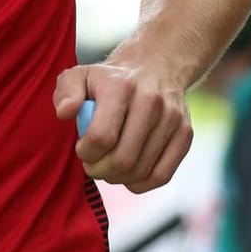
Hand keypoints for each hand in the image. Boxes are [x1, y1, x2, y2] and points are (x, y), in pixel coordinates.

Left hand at [53, 60, 192, 192]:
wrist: (155, 67)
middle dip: (100, 171)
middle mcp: (150, 101)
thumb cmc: (109, 80)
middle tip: (92, 165)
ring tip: (108, 168)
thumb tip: (65, 113)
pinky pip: (162, 175)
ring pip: (141, 171)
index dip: (86, 153)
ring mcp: (172, 119)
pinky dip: (141, 184)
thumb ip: (66, 92)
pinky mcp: (185, 134)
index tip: (82, 150)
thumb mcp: (80, 76)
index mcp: (121, 87)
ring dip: (118, 178)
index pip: (101, 137)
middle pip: (123, 159)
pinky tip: (128, 176)